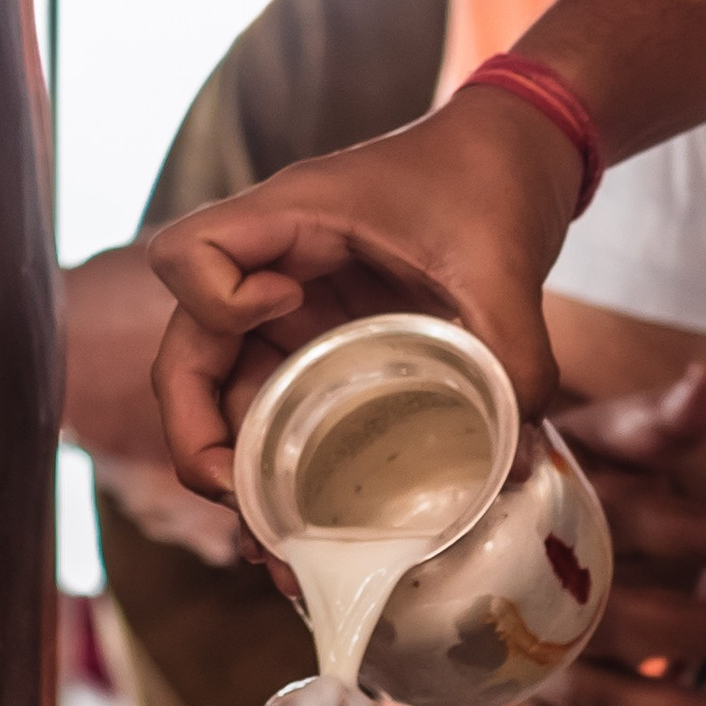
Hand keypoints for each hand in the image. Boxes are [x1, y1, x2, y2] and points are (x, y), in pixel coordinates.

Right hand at [148, 87, 587, 502]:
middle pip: (186, 354)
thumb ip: (515, 356)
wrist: (520, 157)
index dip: (217, 298)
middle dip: (199, 436)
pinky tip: (311, 528)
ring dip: (239, 472)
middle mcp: (272, 268)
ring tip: (279, 548)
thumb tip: (513, 464)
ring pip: (226, 398)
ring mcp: (293, 312)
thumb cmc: (490, 178)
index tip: (289, 307)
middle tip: (243, 502)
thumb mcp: (503, 264)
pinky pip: (278, 409)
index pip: (186, 254)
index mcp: (290, 219)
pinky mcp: (325, 344)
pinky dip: (282, 469)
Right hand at [524, 361, 705, 705]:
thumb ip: (664, 419)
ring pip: (599, 700)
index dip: (692, 534)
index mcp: (548, 512)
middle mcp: (526, 593)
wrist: (469, 531)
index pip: (621, 524)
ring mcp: (526, 660)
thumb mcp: (603, 439)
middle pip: (605, 622)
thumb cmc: (558, 479)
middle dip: (686, 632)